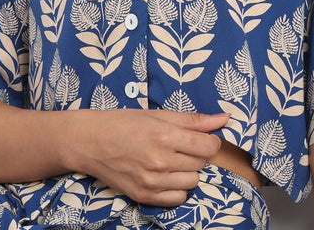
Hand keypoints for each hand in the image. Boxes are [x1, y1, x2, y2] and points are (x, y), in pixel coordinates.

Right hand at [72, 109, 227, 206]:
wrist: (89, 141)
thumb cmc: (122, 122)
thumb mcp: (156, 114)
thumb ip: (193, 119)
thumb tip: (224, 118)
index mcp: (164, 135)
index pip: (208, 146)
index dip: (209, 141)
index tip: (201, 138)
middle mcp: (160, 160)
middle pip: (201, 164)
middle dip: (196, 154)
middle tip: (179, 145)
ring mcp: (152, 181)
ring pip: (192, 182)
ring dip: (187, 171)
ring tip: (171, 160)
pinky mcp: (144, 196)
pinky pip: (178, 199)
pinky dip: (177, 188)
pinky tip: (165, 175)